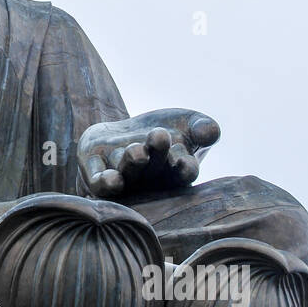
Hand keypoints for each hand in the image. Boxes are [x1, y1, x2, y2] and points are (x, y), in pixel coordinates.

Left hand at [79, 109, 220, 199]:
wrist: (124, 133)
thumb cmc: (165, 130)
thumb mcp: (188, 124)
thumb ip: (203, 127)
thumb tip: (211, 131)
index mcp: (175, 172)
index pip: (184, 172)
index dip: (184, 168)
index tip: (185, 160)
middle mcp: (150, 181)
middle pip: (154, 170)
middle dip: (156, 155)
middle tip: (159, 137)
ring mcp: (123, 179)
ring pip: (128, 174)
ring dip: (132, 164)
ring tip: (136, 151)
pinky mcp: (96, 174)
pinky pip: (99, 183)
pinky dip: (106, 182)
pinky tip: (111, 179)